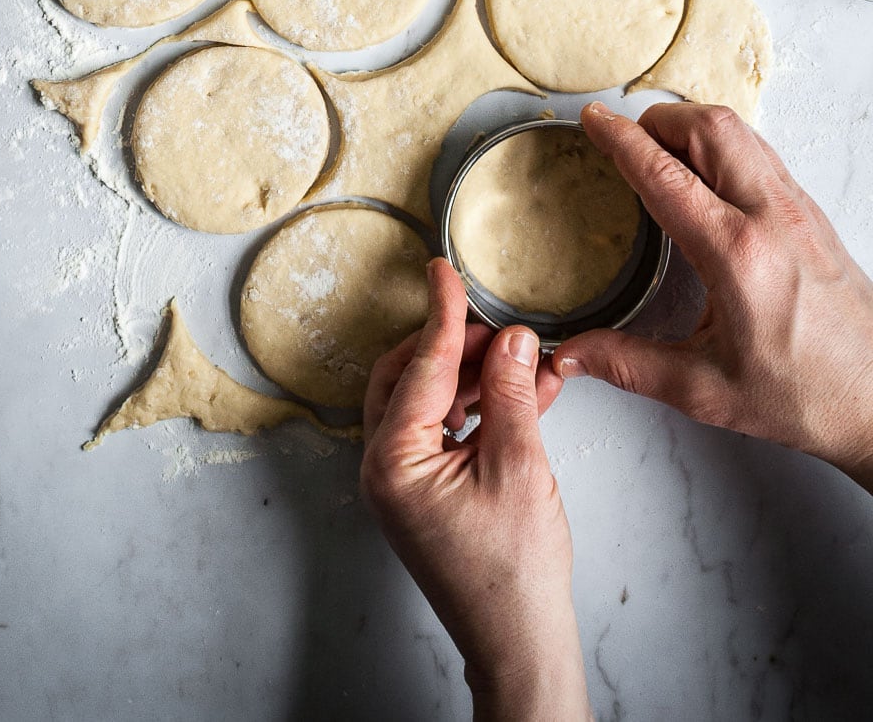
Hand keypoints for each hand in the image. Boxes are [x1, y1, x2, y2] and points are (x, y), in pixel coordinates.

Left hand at [361, 258, 590, 721]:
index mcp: (393, 460)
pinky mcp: (427, 490)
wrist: (519, 643)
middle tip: (502, 327)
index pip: (420, 366)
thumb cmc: (513, 574)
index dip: (442, 314)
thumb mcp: (519, 466)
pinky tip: (527, 390)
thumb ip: (511, 392)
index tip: (444, 269)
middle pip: (412, 376)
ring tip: (527, 360)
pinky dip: (483, 407)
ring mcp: (404, 480)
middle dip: (459, 346)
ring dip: (478, 376)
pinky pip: (447, 429)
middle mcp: (386, 467)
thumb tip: (512, 337)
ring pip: (431, 399)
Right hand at [556, 102, 872, 489]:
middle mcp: (772, 217)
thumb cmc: (808, 395)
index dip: (621, 141)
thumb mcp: (706, 390)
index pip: (665, 174)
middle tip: (624, 138)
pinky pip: (760, 153)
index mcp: (737, 254)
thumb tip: (572, 355)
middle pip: (708, 127)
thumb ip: (629, 365)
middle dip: (657, 120)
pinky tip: (705, 178)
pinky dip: (723, 147)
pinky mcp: (812, 214)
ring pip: (739, 131)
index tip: (595, 121)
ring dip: (692, 128)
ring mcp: (798, 209)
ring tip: (659, 151)